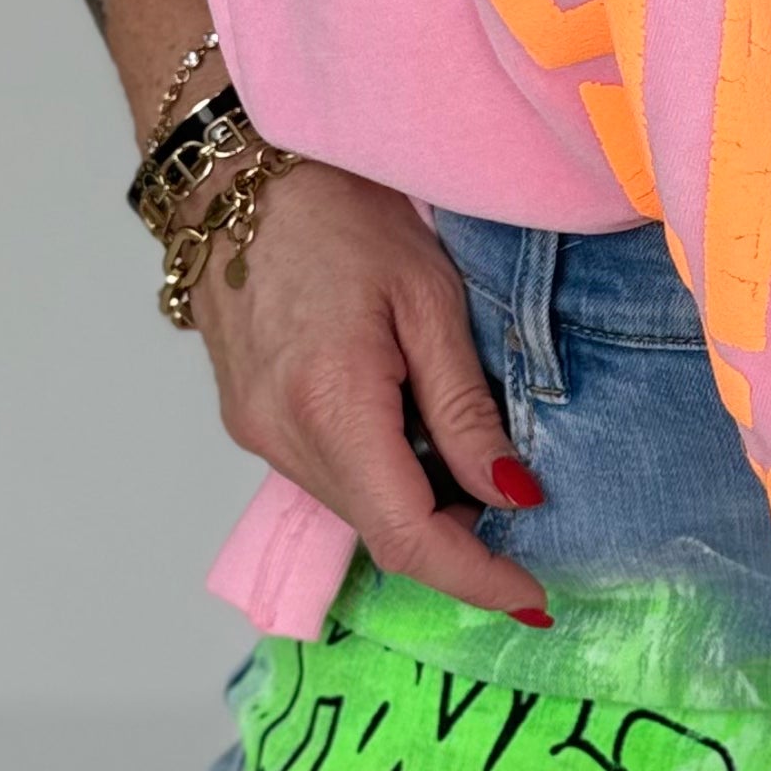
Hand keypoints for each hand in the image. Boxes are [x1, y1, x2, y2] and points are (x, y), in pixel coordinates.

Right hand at [188, 159, 552, 622]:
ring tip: (472, 459)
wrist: (238, 176)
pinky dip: (381, 475)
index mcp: (332, 404)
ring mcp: (257, 431)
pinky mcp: (249, 420)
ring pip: (354, 508)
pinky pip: (327, 476)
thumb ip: (465, 409)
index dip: (474, 578)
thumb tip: (511, 495)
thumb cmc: (341, 213)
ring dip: (419, 507)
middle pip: (381, 531)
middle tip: (522, 515)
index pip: (408, 535)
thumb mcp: (429, 301)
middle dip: (458, 542)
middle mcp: (282, 435)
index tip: (532, 594)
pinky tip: (415, 433)